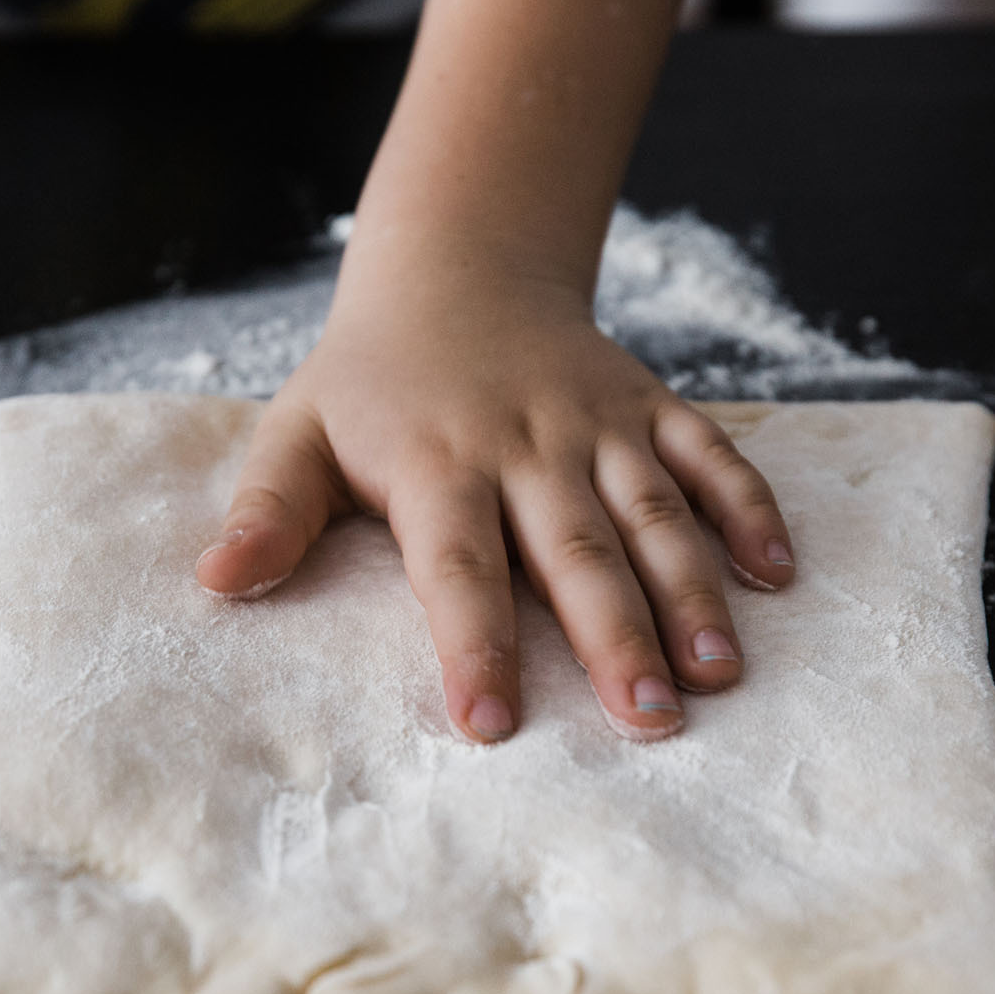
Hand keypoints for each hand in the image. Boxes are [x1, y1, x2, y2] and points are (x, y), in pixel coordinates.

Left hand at [195, 272, 795, 743]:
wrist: (456, 268)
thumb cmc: (369, 380)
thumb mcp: (297, 432)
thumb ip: (268, 511)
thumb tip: (215, 585)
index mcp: (435, 462)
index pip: (456, 567)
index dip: (472, 646)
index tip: (490, 725)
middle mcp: (526, 444)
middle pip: (574, 550)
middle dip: (614, 637)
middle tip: (649, 720)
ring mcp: (597, 423)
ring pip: (652, 510)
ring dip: (692, 590)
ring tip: (720, 671)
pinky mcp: (649, 404)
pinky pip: (709, 453)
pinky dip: (748, 507)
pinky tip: (779, 575)